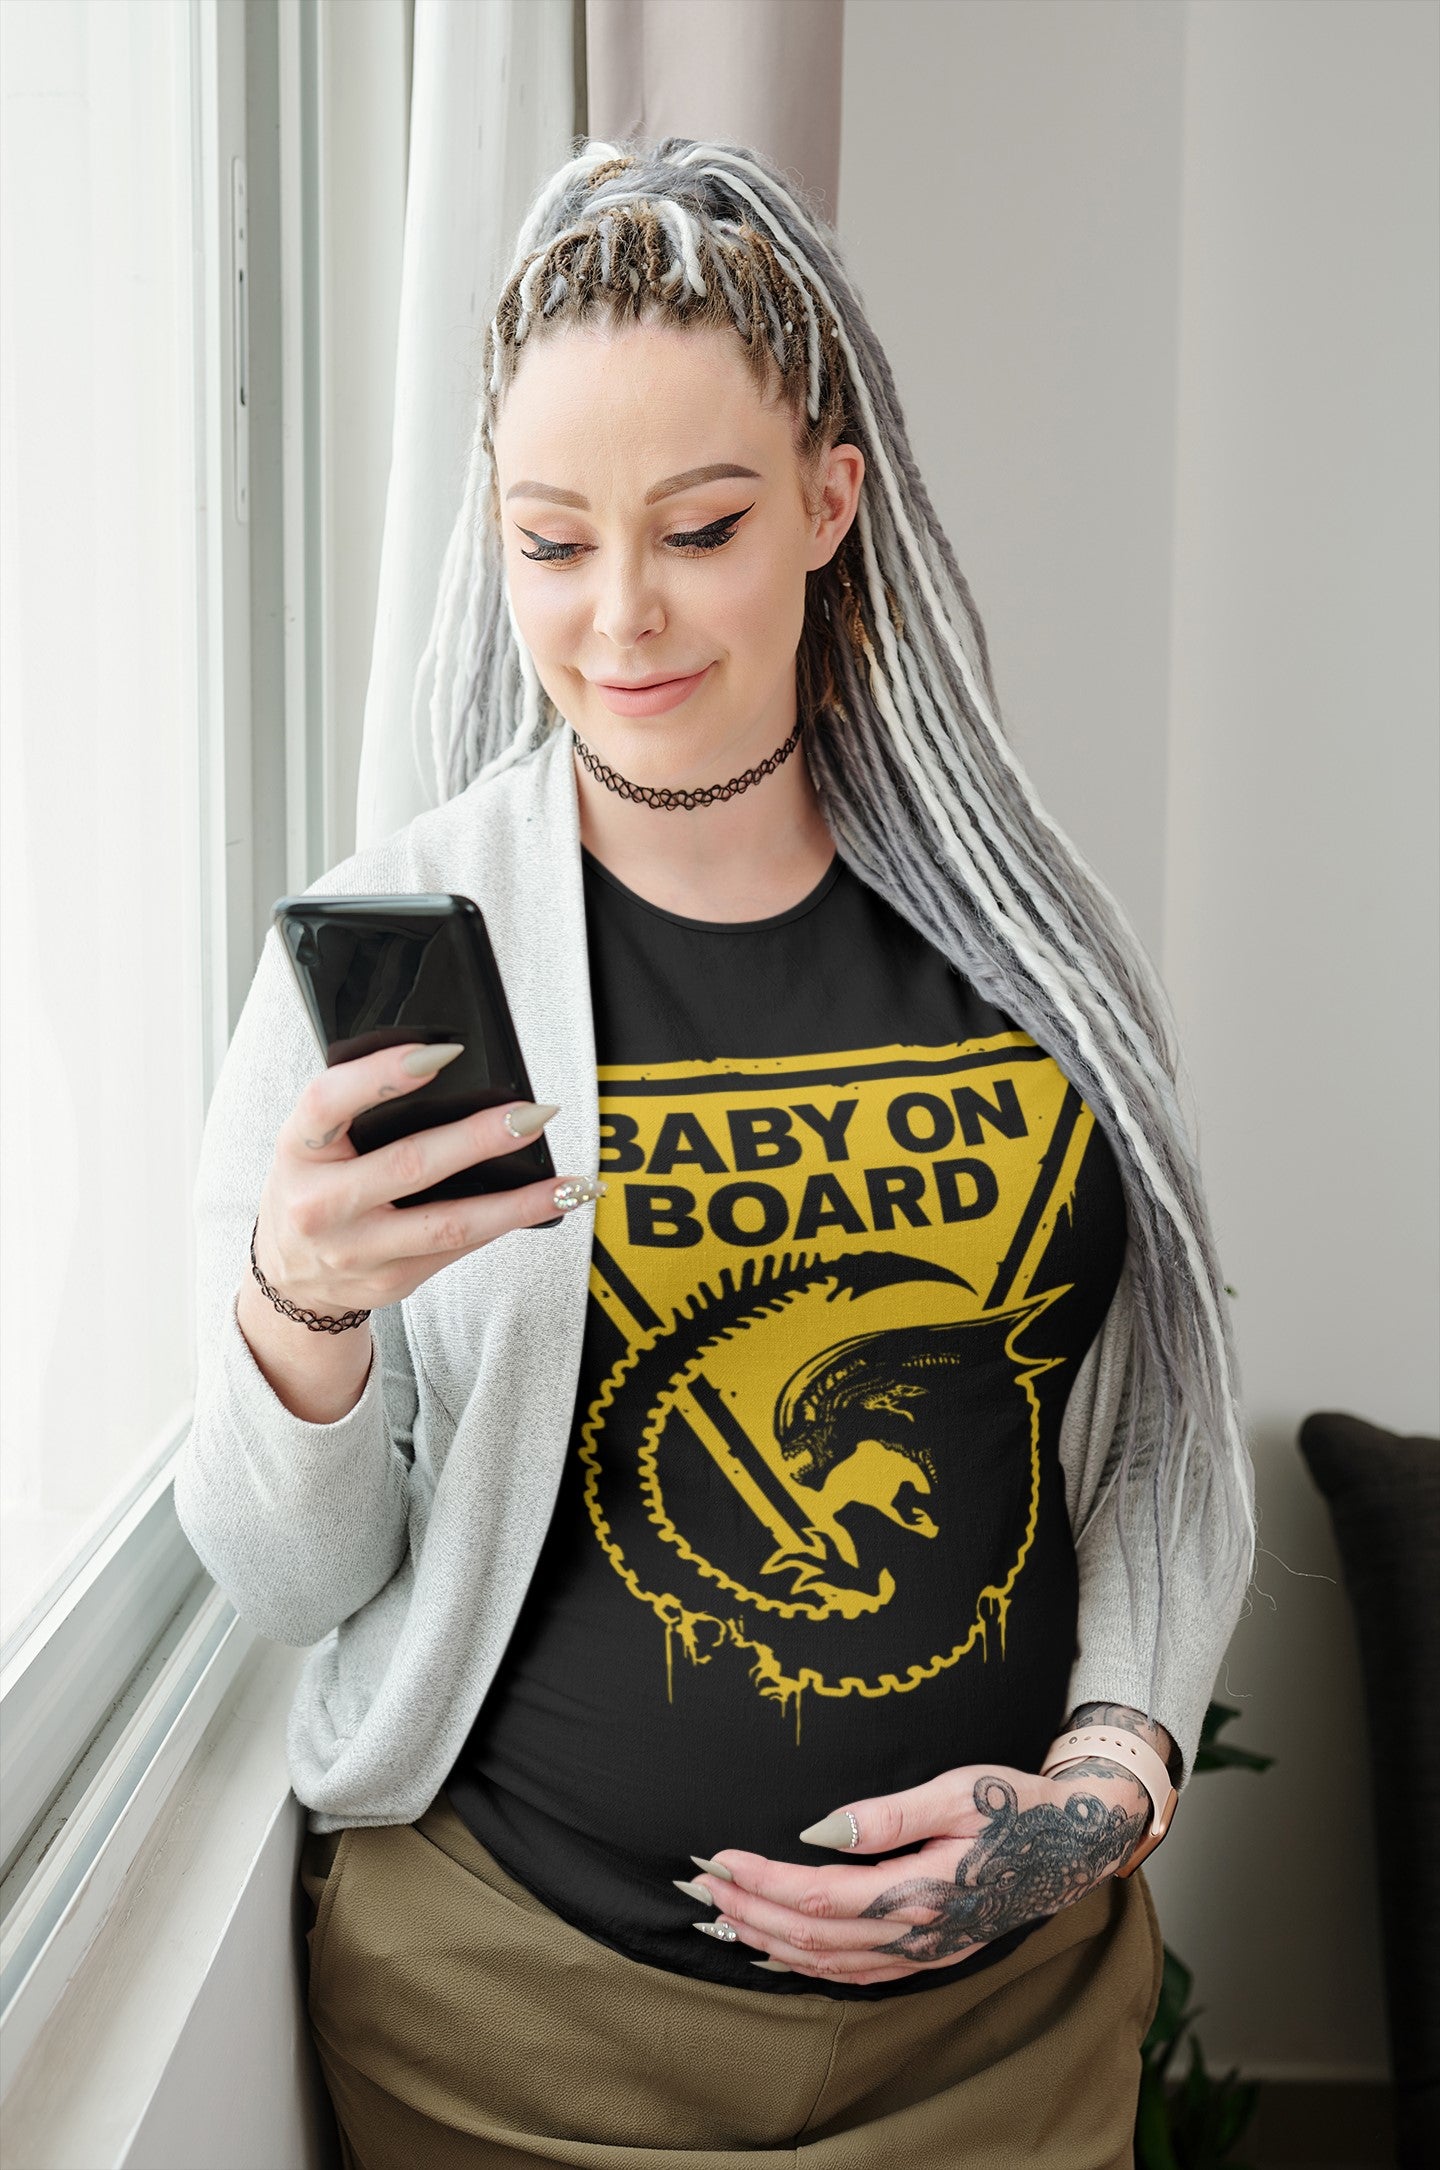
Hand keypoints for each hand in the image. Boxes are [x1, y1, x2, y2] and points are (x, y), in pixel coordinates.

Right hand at [250, 1040, 597, 1321]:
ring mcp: (357, 1250)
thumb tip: (447, 1068)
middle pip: (409, 1165)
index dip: (383, 1073)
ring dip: (517, 1202)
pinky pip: (459, 1248)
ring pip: (448, 1223)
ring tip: (567, 1182)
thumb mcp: (311, 1145)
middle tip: (531, 1114)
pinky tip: (545, 1205)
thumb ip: (356, 1113)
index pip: (330, 1102)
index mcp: (297, 1150)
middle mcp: (320, 1204)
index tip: (442, 1050)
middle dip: (478, 1138)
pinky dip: (506, 1223)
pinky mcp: (392, 1281)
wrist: (292, 1279)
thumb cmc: (312, 1189)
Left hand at [686, 1759, 1152, 1985]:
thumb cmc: (1018, 1805)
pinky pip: (854, 1975)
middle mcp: (919, 1935)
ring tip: (720, 1914)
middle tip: (698, 1882)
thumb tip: (817, 1829)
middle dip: (748, 1910)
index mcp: (923, 1892)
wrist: (1079, 1841)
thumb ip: (888, 1814)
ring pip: (827, 1964)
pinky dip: (806, 1965)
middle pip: (811, 1937)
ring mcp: (924, 1953)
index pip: (818, 1897)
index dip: (761, 1880)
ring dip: (767, 1941)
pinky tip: (778, 1950)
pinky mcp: (929, 1954)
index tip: (718, 1855)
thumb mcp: (958, 1791)